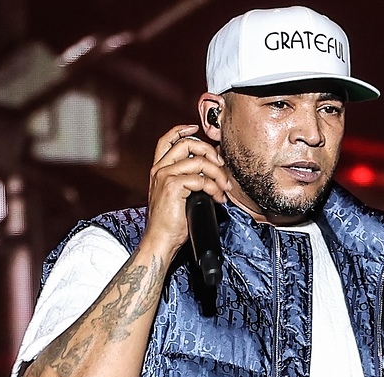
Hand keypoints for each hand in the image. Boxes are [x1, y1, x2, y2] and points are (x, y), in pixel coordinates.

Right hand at [146, 124, 232, 253]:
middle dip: (210, 151)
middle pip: (187, 143)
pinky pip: (201, 179)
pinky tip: (218, 198)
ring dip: (218, 174)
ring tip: (223, 188)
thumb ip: (190, 179)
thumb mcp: (179, 196)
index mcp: (159, 169)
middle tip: (221, 165)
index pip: (168, 140)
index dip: (183, 130)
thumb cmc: (172, 223)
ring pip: (199, 162)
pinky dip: (214, 188)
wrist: (161, 239)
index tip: (197, 129)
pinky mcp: (173, 186)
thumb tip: (212, 170)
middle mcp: (160, 169)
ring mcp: (165, 176)